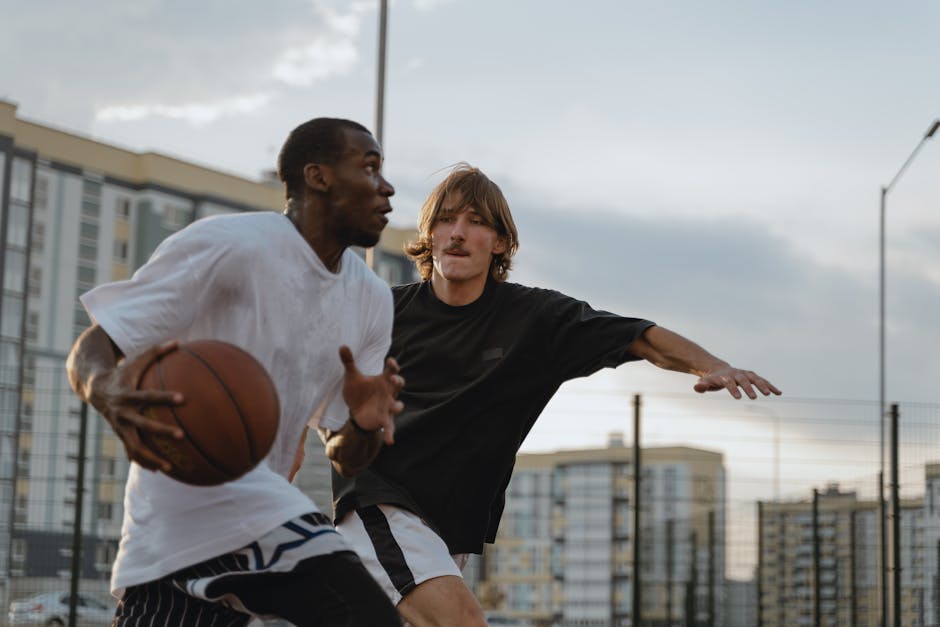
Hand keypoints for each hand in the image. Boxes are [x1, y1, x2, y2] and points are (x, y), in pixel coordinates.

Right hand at [87, 341, 183, 471]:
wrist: (95, 388)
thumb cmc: (123, 372)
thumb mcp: (137, 360)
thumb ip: (157, 352)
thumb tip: (179, 342)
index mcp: (127, 394)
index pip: (147, 396)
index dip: (163, 397)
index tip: (182, 398)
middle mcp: (122, 413)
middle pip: (141, 425)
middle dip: (160, 431)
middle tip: (181, 436)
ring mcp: (119, 426)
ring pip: (134, 446)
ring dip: (151, 458)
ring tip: (170, 468)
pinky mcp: (120, 435)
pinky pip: (132, 452)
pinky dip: (144, 462)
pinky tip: (160, 470)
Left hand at [339, 345, 403, 444]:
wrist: (356, 410)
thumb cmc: (358, 391)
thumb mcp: (352, 376)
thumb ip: (349, 362)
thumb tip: (342, 345)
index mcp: (382, 380)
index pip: (391, 370)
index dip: (393, 365)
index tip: (390, 360)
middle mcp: (388, 392)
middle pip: (399, 385)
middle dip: (398, 382)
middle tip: (394, 379)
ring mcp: (388, 406)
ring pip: (398, 405)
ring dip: (398, 406)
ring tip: (395, 407)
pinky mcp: (384, 419)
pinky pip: (390, 426)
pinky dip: (391, 434)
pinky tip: (391, 441)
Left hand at [693, 366, 781, 399]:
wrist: (719, 369)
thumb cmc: (712, 379)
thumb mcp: (704, 382)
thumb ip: (701, 385)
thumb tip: (697, 387)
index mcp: (725, 376)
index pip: (729, 383)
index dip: (733, 389)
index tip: (738, 398)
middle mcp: (737, 374)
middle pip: (743, 380)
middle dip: (749, 388)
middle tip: (755, 397)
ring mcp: (745, 374)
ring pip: (756, 378)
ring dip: (763, 385)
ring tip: (771, 394)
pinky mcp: (752, 376)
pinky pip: (763, 381)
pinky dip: (770, 386)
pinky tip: (779, 392)